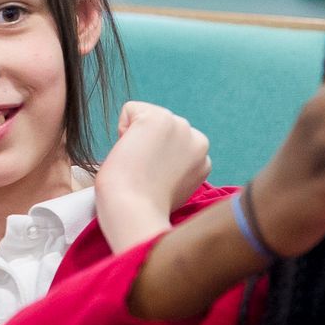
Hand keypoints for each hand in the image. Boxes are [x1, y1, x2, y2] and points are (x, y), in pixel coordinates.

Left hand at [94, 102, 211, 252]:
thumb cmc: (144, 209)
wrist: (134, 214)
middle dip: (148, 146)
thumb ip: (175, 167)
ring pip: (146, 116)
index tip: (154, 181)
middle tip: (144, 174)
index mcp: (203, 159)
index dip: (154, 160)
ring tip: (138, 165)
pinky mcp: (159, 119)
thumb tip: (158, 156)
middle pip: (159, 127)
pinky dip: (122, 128)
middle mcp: (198, 140)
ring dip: (135, 138)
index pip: (170, 142)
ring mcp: (181, 127)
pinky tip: (130, 152)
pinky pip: (130, 110)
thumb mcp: (173, 187)